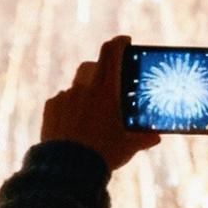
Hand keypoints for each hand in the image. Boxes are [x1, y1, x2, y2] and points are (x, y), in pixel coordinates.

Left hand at [42, 35, 159, 171]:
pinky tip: (75, 124)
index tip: (124, 40)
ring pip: (77, 85)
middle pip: (92, 64)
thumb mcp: (128, 147)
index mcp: (107, 92)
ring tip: (91, 111)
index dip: (119, 42)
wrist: (67, 167)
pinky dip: (70, 106)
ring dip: (85, 92)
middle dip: (101, 67)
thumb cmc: (103, 155)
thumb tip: (156, 137)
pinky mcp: (51, 107)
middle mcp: (85, 89)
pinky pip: (62, 100)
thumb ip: (143, 138)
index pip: (112, 54)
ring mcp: (65, 97)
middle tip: (109, 80)